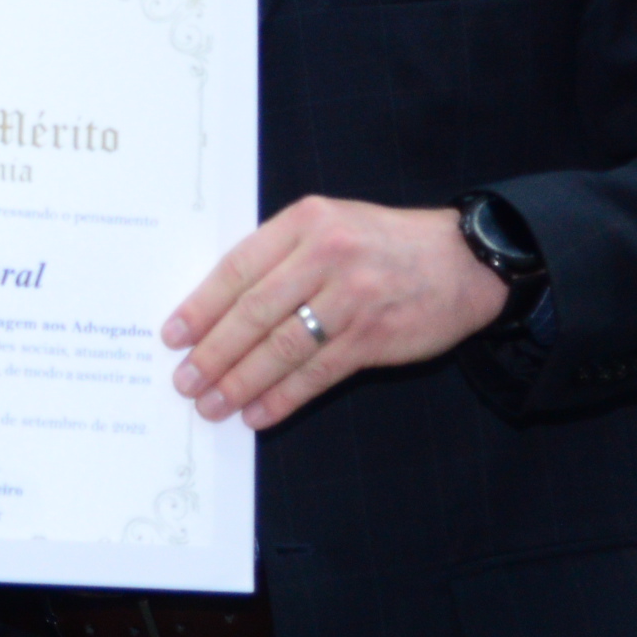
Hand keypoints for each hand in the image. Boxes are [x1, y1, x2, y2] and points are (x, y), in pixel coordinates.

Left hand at [162, 197, 509, 428]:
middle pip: (254, 312)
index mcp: (305, 222)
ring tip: (212, 405)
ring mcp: (352, 298)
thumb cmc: (382, 243)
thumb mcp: (329, 225)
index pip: (238, 269)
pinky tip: (257, 414)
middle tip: (185, 381)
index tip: (174, 335)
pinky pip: (316, 373)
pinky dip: (283, 398)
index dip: (201, 307)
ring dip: (241, 382)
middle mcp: (326, 256)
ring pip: (282, 348)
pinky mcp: (373, 337)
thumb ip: (280, 255)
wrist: (462, 259)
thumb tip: (218, 308)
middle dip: (213, 352)